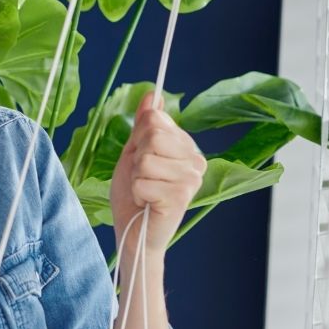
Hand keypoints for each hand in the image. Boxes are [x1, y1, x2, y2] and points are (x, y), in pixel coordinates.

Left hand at [109, 90, 205, 250]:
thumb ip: (143, 125)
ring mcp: (191, 178)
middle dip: (136, 159)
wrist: (133, 233)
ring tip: (144, 191)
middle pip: (153, 136)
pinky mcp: (181, 196)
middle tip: (141, 177)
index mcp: (185, 146)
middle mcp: (195, 160)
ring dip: (135, 178)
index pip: (156, 120)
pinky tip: (147, 203)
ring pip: (146, 159)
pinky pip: (143, 181)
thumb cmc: (133, 195)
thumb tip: (152, 94)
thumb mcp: (133, 153)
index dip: (139, 137)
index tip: (140, 157)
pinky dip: (137, 193)